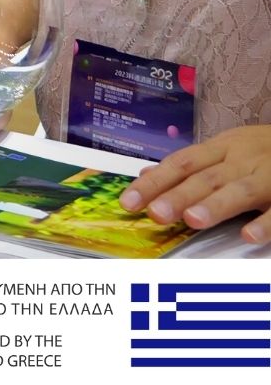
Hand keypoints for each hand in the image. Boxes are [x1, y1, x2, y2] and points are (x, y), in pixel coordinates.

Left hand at [119, 124, 270, 243]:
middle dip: (177, 195)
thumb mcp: (226, 149)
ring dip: (215, 205)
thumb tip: (146, 175)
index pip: (180, 164)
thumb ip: (190, 165)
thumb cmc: (263, 150)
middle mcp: (240, 160)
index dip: (154, 182)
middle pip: (204, 178)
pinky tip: (249, 235)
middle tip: (155, 213)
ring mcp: (267, 176)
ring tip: (192, 220)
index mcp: (220, 149)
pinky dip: (266, 223)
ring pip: (238, 190)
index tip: (128, 201)